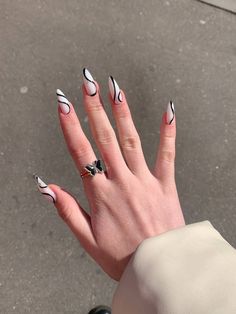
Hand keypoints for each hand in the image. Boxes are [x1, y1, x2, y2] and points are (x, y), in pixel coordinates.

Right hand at [36, 69, 184, 280]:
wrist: (158, 268)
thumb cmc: (122, 256)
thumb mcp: (87, 240)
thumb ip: (67, 211)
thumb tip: (46, 188)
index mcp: (100, 195)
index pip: (81, 153)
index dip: (70, 127)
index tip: (63, 105)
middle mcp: (122, 182)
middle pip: (105, 139)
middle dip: (94, 108)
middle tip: (88, 84)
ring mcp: (145, 182)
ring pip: (131, 140)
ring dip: (123, 113)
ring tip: (115, 89)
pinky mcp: (165, 185)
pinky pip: (166, 155)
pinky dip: (167, 132)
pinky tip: (168, 111)